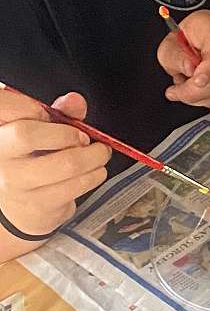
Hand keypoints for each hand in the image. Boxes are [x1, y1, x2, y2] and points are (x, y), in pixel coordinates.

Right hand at [0, 90, 110, 240]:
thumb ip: (58, 113)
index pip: (5, 106)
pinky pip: (75, 186)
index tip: (51, 115)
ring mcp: (16, 182)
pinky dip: (94, 175)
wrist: (19, 209)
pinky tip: (95, 171)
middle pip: (27, 134)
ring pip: (65, 163)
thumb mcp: (41, 133)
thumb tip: (75, 101)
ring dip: (93, 156)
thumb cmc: (30, 162)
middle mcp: (0, 156)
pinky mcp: (38, 204)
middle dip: (68, 133)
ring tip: (99, 154)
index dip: (34, 107)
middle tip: (84, 138)